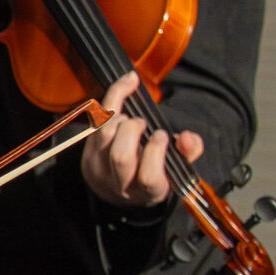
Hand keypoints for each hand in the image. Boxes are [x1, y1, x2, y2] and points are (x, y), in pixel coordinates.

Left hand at [80, 72, 202, 207]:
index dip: (155, 153)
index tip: (161, 135)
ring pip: (103, 138)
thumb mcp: (176, 168)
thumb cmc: (152, 171)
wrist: (116, 186)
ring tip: (130, 115)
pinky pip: (95, 121)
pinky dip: (112, 98)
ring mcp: (99, 167)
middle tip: (142, 123)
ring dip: (118, 118)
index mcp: (147, 191)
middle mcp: (120, 183)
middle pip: (121, 157)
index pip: (148, 178)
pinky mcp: (87, 151)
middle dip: (133, 132)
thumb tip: (188, 138)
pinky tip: (128, 83)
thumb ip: (188, 152)